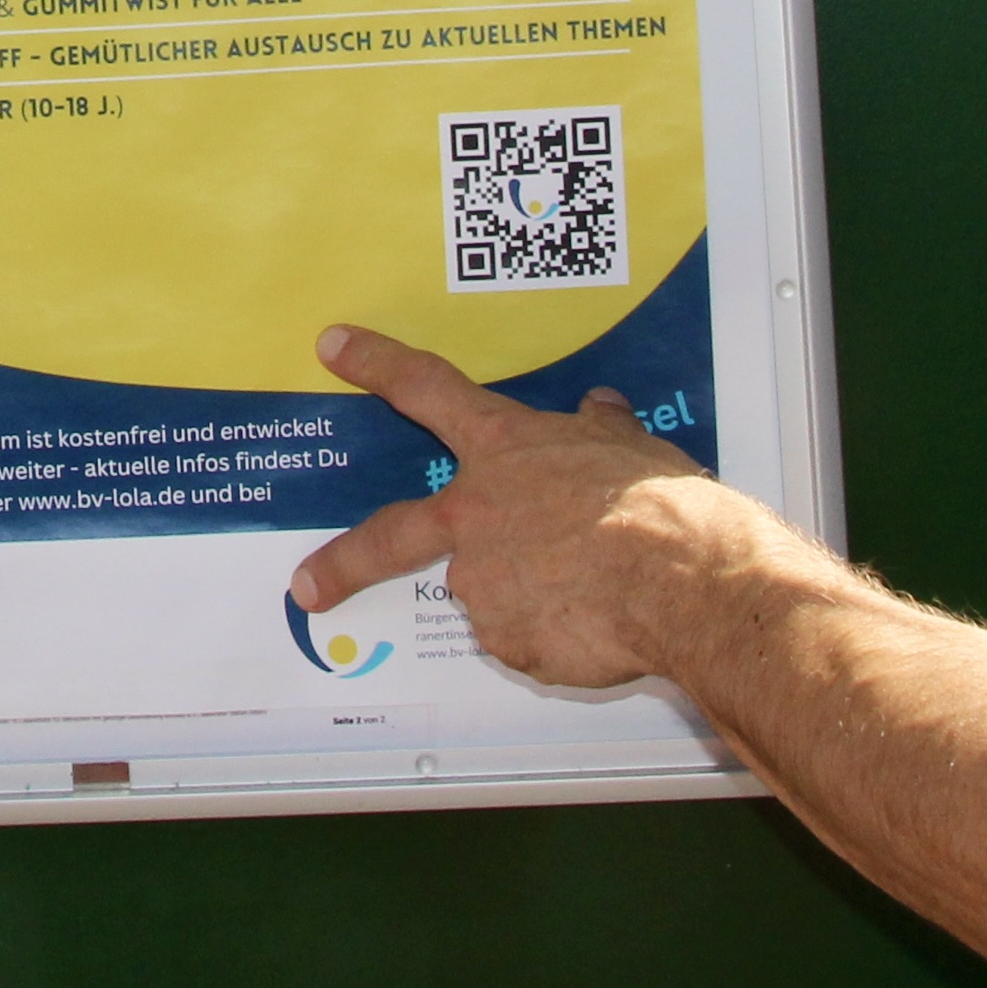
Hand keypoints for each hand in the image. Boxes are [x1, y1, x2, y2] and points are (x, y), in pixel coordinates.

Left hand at [289, 324, 731, 694]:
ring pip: (495, 591)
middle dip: (343, 564)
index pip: (428, 389)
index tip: (332, 347)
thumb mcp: (630, 446)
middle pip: (389, 536)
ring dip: (534, 595)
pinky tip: (600, 621)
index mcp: (503, 449)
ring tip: (600, 589)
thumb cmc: (658, 503)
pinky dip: (559, 634)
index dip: (377, 364)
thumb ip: (600, 431)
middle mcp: (474, 514)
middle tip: (307, 587)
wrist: (680, 580)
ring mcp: (483, 583)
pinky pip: (529, 637)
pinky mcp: (506, 640)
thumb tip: (598, 410)